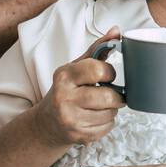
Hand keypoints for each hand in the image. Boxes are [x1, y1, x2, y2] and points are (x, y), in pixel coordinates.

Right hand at [34, 28, 126, 148]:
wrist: (47, 123)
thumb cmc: (67, 90)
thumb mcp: (76, 67)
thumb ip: (97, 49)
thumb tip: (117, 30)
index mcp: (64, 76)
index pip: (98, 70)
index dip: (109, 73)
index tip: (108, 76)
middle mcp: (64, 97)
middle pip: (108, 97)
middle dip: (116, 96)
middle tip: (110, 93)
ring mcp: (70, 119)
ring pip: (111, 113)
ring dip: (112, 110)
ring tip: (100, 106)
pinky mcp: (78, 135)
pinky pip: (107, 128)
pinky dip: (107, 123)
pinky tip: (95, 118)